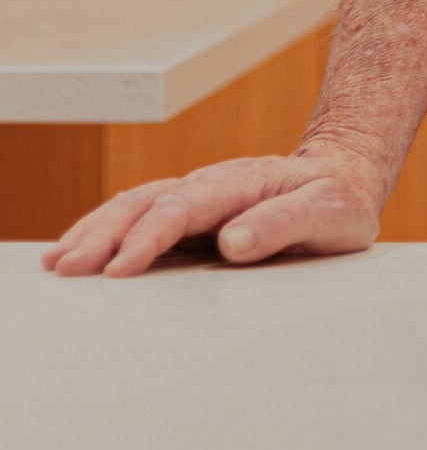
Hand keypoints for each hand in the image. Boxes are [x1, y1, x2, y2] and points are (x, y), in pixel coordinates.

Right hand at [39, 142, 385, 278]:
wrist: (344, 181)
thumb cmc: (338, 201)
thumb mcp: (330, 211)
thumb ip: (284, 224)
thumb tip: (232, 242)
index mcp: (241, 183)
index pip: (184, 208)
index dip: (149, 237)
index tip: (120, 267)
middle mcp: (210, 185)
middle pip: (145, 203)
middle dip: (104, 235)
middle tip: (68, 268)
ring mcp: (197, 197)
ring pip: (134, 206)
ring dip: (95, 231)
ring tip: (58, 262)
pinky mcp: (192, 215)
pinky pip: (140, 216)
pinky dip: (105, 230)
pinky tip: (79, 248)